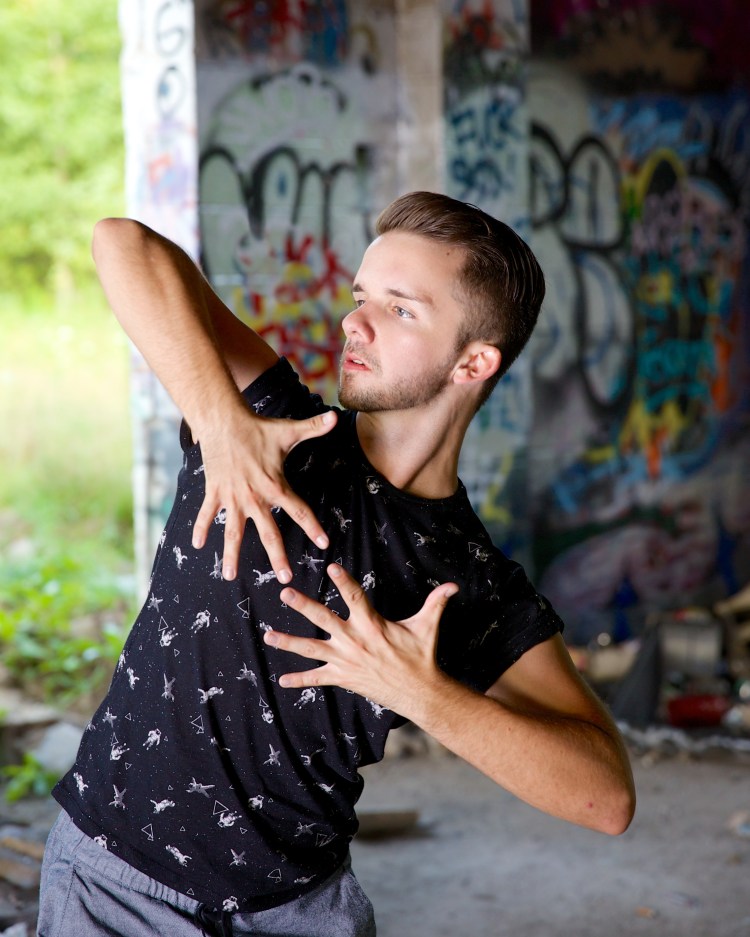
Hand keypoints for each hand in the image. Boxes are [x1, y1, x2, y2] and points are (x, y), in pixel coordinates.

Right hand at [191, 408, 336, 581]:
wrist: (223, 421)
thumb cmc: (258, 427)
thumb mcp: (289, 430)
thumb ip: (314, 427)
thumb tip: (337, 417)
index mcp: (275, 486)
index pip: (300, 511)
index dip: (313, 527)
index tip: (324, 544)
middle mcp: (255, 497)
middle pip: (269, 533)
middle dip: (278, 557)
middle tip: (285, 579)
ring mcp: (233, 498)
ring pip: (233, 533)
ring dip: (231, 555)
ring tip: (230, 577)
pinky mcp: (215, 492)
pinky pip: (207, 515)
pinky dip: (200, 529)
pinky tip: (197, 546)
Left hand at [264, 564, 458, 716]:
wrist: (420, 692)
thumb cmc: (422, 656)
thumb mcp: (427, 626)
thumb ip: (437, 602)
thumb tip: (454, 585)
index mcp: (372, 624)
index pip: (355, 597)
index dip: (343, 581)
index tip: (331, 567)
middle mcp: (354, 641)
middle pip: (323, 619)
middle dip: (303, 605)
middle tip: (284, 592)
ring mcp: (345, 661)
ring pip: (311, 649)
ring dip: (288, 642)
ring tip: (268, 635)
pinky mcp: (343, 678)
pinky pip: (317, 679)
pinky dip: (300, 680)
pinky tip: (282, 680)